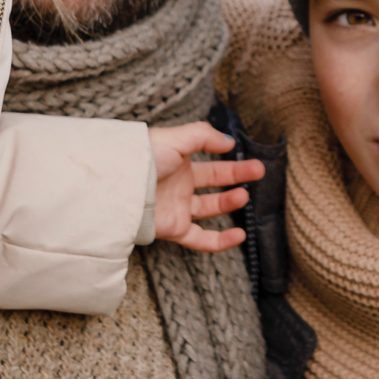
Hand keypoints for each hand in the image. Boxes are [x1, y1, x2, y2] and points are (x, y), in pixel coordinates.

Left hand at [148, 123, 265, 253]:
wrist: (119, 186)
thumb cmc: (142, 158)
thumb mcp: (175, 138)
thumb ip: (203, 136)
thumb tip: (229, 142)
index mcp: (178, 163)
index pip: (210, 162)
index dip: (230, 161)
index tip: (249, 158)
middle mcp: (179, 186)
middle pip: (214, 182)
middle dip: (237, 176)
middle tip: (259, 171)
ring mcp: (177, 208)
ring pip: (209, 209)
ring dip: (229, 203)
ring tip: (244, 196)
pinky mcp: (174, 229)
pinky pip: (202, 239)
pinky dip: (222, 241)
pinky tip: (240, 234)